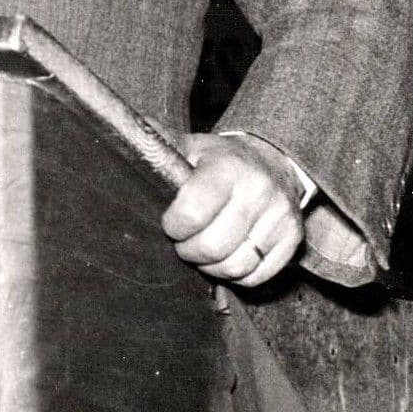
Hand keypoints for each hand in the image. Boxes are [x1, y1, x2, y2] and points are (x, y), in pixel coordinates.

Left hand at [161, 132, 303, 288]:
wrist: (271, 162)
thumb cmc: (217, 159)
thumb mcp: (188, 146)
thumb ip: (157, 145)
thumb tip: (119, 135)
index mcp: (228, 166)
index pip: (192, 213)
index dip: (174, 226)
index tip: (171, 222)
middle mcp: (260, 191)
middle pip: (213, 247)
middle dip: (189, 250)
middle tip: (185, 240)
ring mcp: (281, 216)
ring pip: (235, 267)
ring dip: (211, 266)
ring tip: (204, 248)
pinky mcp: (294, 239)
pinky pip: (256, 276)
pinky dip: (235, 274)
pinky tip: (227, 255)